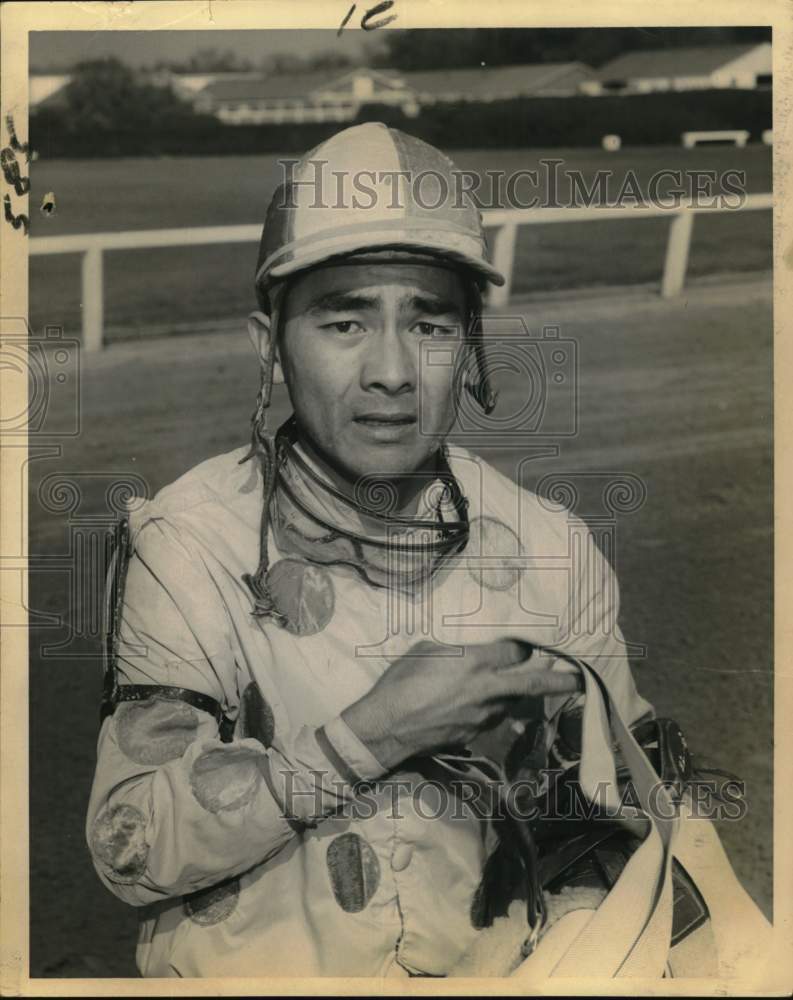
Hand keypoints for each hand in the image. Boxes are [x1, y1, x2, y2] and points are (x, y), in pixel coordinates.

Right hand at [341, 638, 580, 770]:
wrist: (387, 729)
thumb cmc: (400, 683)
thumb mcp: (425, 651)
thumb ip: (455, 651)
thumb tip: (468, 651)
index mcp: (474, 663)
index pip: (515, 652)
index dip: (524, 646)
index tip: (530, 642)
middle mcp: (486, 690)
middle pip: (531, 682)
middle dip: (560, 679)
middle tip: (582, 677)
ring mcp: (483, 716)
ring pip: (510, 702)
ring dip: (514, 693)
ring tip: (509, 685)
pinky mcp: (474, 734)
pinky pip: (490, 717)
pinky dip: (490, 709)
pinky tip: (475, 705)